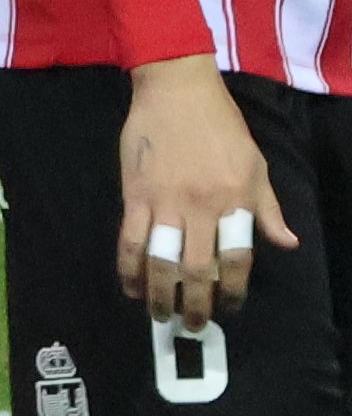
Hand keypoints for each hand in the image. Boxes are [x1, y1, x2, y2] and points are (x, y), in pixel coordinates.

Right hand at [120, 56, 293, 328]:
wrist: (176, 91)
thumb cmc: (221, 126)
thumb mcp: (255, 164)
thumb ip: (267, 208)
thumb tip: (286, 245)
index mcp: (235, 199)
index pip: (238, 258)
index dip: (235, 290)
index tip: (231, 308)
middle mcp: (202, 206)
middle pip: (198, 268)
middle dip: (195, 303)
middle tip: (191, 324)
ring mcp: (165, 202)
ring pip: (161, 260)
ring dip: (159, 293)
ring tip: (159, 314)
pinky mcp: (134, 195)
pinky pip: (130, 240)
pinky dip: (128, 268)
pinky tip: (130, 285)